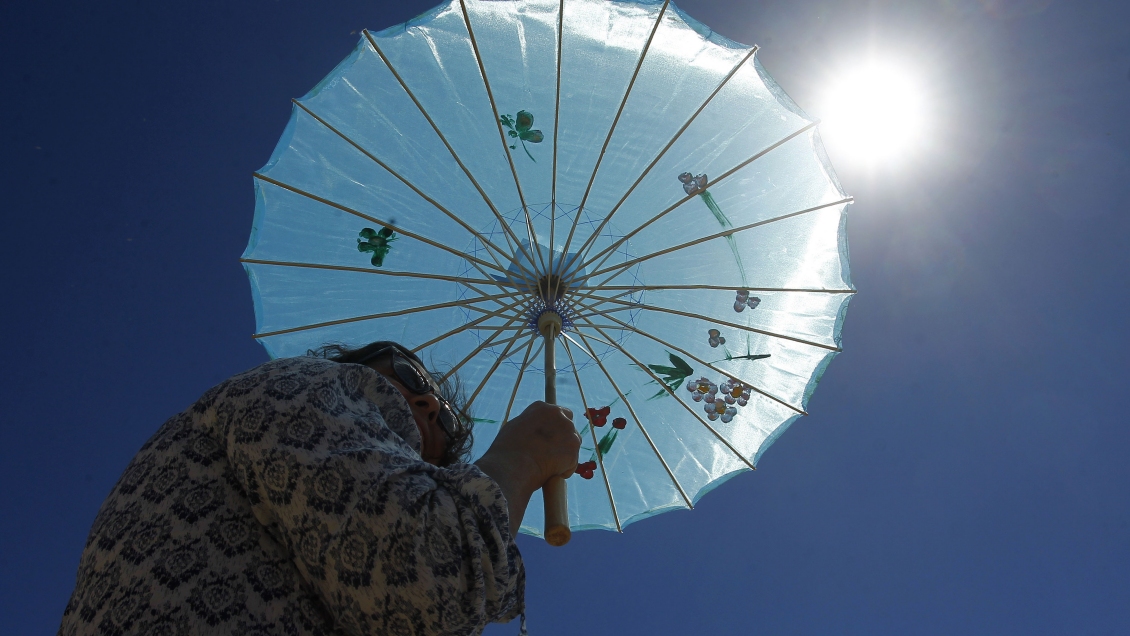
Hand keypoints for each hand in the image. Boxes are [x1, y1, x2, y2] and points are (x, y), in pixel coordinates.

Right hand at [474, 402, 580, 533]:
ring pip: (573, 445)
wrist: (510, 468)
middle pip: (569, 428)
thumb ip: (531, 424)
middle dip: (563, 440)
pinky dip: (564, 470)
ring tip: (546, 465)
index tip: (549, 438)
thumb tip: (536, 431)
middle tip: (549, 454)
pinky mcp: (572, 452)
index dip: (555, 427)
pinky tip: (549, 474)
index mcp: (542, 408)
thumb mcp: (515, 427)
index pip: (560, 413)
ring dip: (564, 455)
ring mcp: (568, 433)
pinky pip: (572, 463)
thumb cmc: (506, 450)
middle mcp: (559, 416)